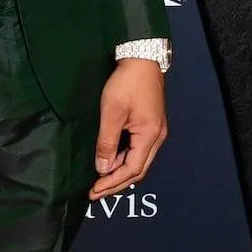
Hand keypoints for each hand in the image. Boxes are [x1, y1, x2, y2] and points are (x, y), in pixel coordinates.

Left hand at [90, 58, 167, 199]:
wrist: (142, 58)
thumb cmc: (127, 83)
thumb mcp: (112, 112)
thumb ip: (107, 142)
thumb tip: (103, 168)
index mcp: (150, 135)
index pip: (131, 169)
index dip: (112, 183)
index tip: (93, 191)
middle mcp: (157, 137)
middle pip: (138, 170)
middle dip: (116, 183)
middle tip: (96, 193)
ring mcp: (156, 130)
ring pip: (139, 161)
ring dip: (120, 172)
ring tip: (100, 180)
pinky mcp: (151, 124)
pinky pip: (139, 150)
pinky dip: (125, 159)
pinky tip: (111, 161)